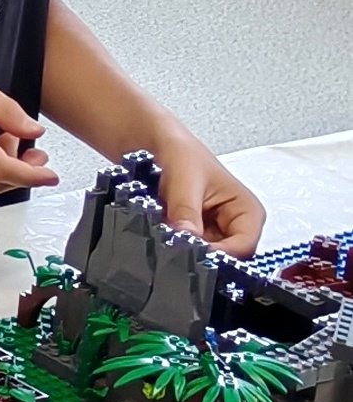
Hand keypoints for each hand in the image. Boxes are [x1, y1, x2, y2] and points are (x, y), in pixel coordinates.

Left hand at [148, 126, 263, 255]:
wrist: (154, 144)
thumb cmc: (180, 151)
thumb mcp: (184, 178)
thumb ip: (186, 210)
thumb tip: (186, 237)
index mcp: (247, 211)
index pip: (243, 247)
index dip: (219, 254)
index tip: (192, 251)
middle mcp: (233, 226)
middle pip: (223, 256)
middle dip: (198, 253)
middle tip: (173, 246)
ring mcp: (211, 232)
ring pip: (201, 256)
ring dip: (181, 249)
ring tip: (162, 234)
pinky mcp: (191, 235)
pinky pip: (183, 250)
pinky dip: (170, 244)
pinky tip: (157, 233)